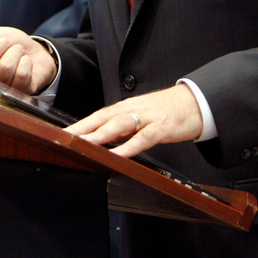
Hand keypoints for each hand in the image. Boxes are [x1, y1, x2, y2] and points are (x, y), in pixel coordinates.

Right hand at [0, 27, 56, 94]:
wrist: (35, 51)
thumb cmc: (10, 44)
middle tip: (5, 42)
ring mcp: (2, 91)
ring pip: (4, 68)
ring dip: (14, 52)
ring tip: (18, 51)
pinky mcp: (20, 94)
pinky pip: (21, 75)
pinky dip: (26, 62)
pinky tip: (26, 61)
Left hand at [65, 84, 203, 158]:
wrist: (194, 102)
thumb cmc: (166, 112)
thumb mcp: (140, 117)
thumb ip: (122, 127)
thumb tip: (103, 139)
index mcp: (125, 108)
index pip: (97, 116)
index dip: (79, 125)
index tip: (62, 134)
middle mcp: (132, 109)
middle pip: (102, 118)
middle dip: (82, 129)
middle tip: (64, 138)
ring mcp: (146, 118)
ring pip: (119, 125)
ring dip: (100, 134)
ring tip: (84, 144)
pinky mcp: (161, 127)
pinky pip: (143, 138)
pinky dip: (129, 146)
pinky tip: (118, 154)